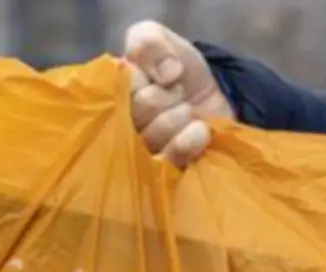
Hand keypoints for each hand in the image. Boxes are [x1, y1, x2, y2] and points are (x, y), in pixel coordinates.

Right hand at [124, 20, 235, 166]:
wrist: (214, 101)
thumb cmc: (179, 72)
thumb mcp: (160, 40)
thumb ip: (148, 42)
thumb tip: (167, 74)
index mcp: (111, 97)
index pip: (115, 88)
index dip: (141, 79)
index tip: (158, 77)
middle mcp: (118, 129)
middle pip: (137, 110)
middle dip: (165, 97)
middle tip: (177, 95)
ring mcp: (138, 157)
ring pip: (152, 136)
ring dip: (178, 117)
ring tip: (188, 112)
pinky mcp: (160, 176)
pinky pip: (167, 161)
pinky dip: (187, 142)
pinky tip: (200, 131)